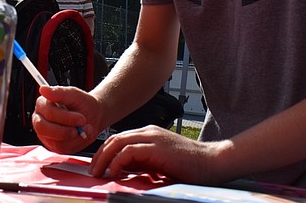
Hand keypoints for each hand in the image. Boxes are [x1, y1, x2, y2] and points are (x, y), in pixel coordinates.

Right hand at [33, 85, 96, 153]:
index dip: (65, 117)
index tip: (81, 118)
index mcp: (43, 105)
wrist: (92, 115)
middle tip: (80, 128)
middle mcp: (40, 120)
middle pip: (44, 129)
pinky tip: (81, 135)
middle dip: (65, 130)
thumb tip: (43, 89)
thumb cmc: (82, 104)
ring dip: (73, 137)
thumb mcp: (74, 94)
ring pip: (54, 141)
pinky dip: (75, 143)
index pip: (47, 113)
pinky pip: (61, 149)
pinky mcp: (53, 145)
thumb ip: (59, 92)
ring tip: (84, 130)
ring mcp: (46, 135)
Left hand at [89, 126, 226, 184]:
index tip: (98, 167)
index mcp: (149, 134)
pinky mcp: (156, 147)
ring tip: (98, 173)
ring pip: (118, 143)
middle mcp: (148, 132)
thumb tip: (122, 171)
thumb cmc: (190, 166)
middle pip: (114, 139)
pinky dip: (117, 162)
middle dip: (99, 155)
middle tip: (92, 171)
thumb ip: (143, 163)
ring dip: (104, 159)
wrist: (213, 162)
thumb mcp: (160, 162)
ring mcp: (152, 137)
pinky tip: (114, 173)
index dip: (105, 152)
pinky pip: (128, 152)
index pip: (119, 139)